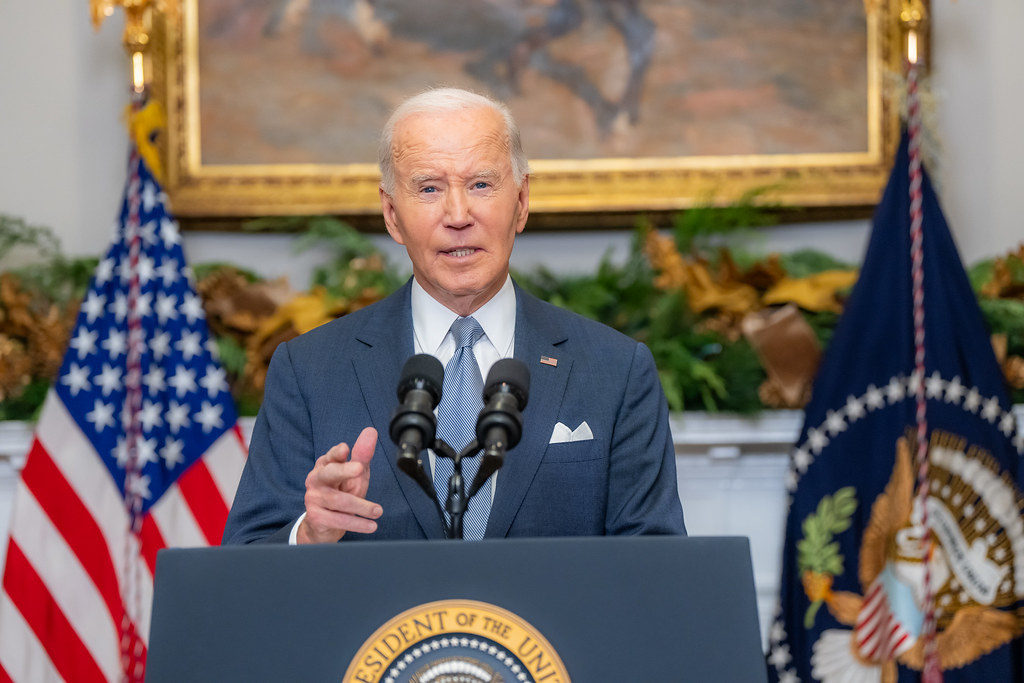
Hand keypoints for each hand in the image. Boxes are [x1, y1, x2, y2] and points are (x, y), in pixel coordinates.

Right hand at [296, 427, 381, 543]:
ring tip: (378, 511)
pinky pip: (338, 519)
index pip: (331, 456)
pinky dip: (357, 523)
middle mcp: (316, 480)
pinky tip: (370, 525)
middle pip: (329, 473)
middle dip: (344, 470)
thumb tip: (371, 431)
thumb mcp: (355, 474)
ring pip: (338, 500)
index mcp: (325, 465)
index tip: (345, 448)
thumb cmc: (341, 493)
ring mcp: (313, 498)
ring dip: (361, 506)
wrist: (325, 525)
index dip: (337, 452)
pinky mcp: (316, 517)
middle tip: (360, 469)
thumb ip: (362, 455)